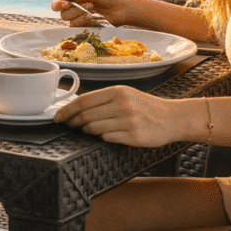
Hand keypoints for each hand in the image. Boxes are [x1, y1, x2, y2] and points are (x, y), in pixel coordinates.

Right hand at [51, 0, 129, 26]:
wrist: (122, 9)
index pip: (57, 2)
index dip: (58, 4)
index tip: (67, 3)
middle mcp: (74, 7)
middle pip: (61, 13)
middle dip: (73, 10)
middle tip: (88, 5)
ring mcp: (79, 18)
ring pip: (68, 21)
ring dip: (80, 15)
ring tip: (93, 9)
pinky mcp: (85, 27)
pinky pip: (76, 27)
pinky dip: (84, 22)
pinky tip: (93, 18)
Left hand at [53, 86, 180, 146]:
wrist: (172, 118)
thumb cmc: (145, 106)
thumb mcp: (125, 94)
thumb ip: (104, 99)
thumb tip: (77, 106)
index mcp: (117, 91)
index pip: (84, 100)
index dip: (67, 110)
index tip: (57, 117)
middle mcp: (122, 105)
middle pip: (86, 115)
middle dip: (73, 122)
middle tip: (68, 125)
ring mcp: (128, 121)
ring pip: (94, 128)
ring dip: (87, 131)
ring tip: (87, 130)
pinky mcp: (134, 136)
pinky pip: (108, 138)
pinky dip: (102, 138)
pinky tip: (106, 135)